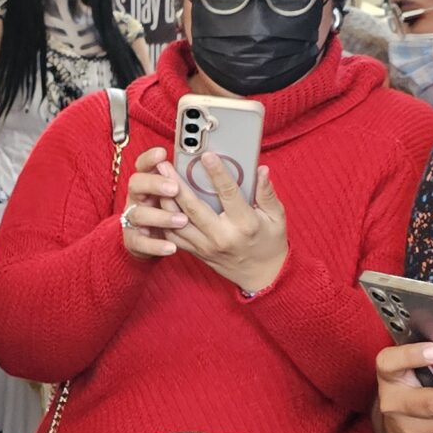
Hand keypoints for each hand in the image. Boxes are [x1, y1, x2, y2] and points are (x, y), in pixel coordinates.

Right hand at [119, 144, 185, 259]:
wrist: (143, 240)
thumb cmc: (168, 209)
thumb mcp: (172, 191)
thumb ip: (184, 180)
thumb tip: (210, 162)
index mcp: (146, 180)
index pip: (143, 164)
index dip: (150, 158)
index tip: (163, 154)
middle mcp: (137, 197)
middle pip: (136, 184)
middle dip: (156, 184)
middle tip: (174, 187)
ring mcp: (132, 219)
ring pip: (139, 214)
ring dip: (161, 217)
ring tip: (182, 220)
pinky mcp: (133, 240)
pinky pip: (141, 243)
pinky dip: (156, 245)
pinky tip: (171, 248)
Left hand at [168, 156, 287, 292]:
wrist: (263, 277)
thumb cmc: (270, 244)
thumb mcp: (277, 218)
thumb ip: (267, 193)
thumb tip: (261, 170)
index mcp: (244, 225)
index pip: (228, 194)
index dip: (217, 173)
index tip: (207, 156)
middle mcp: (222, 236)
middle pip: (194, 207)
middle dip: (176, 184)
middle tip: (165, 165)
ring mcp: (206, 247)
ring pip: (178, 222)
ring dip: (165, 200)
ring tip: (156, 180)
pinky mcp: (197, 253)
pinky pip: (175, 236)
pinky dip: (163, 220)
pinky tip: (157, 203)